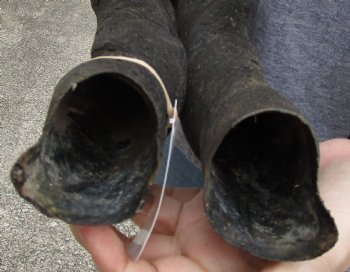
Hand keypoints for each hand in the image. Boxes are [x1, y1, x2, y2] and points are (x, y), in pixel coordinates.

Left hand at [70, 139, 349, 271]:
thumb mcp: (324, 249)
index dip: (121, 270)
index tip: (95, 237)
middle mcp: (213, 263)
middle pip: (143, 262)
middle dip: (107, 239)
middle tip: (84, 208)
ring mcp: (208, 231)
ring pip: (149, 231)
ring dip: (121, 214)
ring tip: (98, 190)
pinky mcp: (209, 203)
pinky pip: (165, 204)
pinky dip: (144, 195)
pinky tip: (131, 180)